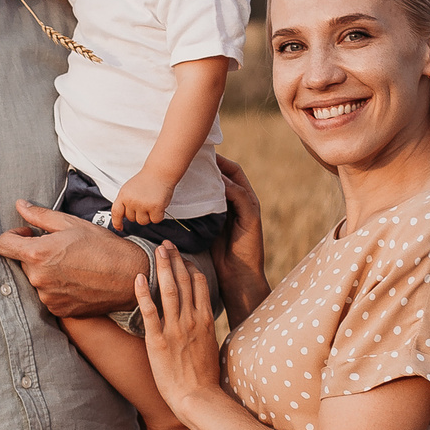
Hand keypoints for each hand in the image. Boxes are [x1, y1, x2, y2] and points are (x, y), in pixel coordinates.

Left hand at [0, 200, 148, 316]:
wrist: (129, 275)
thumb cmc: (102, 246)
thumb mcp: (71, 223)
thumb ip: (40, 216)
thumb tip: (20, 206)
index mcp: (38, 254)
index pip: (2, 246)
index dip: (12, 236)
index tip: (27, 234)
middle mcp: (38, 279)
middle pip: (22, 263)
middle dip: (35, 254)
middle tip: (60, 249)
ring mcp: (48, 297)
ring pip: (36, 280)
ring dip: (46, 272)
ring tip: (72, 265)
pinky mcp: (59, 310)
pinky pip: (48, 296)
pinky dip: (56, 288)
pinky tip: (76, 280)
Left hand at [113, 171, 173, 226]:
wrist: (160, 172)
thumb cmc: (146, 180)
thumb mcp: (129, 189)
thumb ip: (124, 201)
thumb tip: (122, 215)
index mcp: (123, 195)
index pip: (116, 213)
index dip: (117, 222)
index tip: (119, 227)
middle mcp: (131, 201)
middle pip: (132, 219)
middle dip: (138, 214)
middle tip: (145, 203)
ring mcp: (143, 205)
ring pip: (143, 221)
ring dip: (148, 216)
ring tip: (151, 203)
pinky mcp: (155, 207)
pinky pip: (155, 220)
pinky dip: (158, 215)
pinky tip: (159, 205)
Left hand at [134, 242, 224, 416]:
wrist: (198, 398)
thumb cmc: (205, 378)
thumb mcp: (211, 347)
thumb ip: (205, 330)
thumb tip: (203, 322)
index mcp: (206, 320)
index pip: (200, 284)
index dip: (190, 267)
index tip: (182, 257)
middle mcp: (191, 320)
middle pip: (183, 281)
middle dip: (175, 259)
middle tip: (166, 243)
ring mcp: (174, 329)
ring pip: (168, 290)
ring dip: (161, 267)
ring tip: (156, 250)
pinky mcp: (158, 341)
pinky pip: (149, 312)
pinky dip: (142, 293)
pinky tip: (136, 278)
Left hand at [209, 155, 267, 321]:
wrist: (237, 277)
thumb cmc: (220, 256)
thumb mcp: (207, 229)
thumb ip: (199, 214)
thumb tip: (176, 203)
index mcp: (234, 204)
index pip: (225, 176)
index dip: (213, 164)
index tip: (195, 156)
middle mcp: (244, 203)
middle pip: (233, 172)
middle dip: (219, 161)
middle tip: (201, 152)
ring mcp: (250, 209)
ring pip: (238, 181)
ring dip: (223, 170)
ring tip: (208, 161)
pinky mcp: (252, 219)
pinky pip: (242, 197)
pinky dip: (230, 188)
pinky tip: (217, 183)